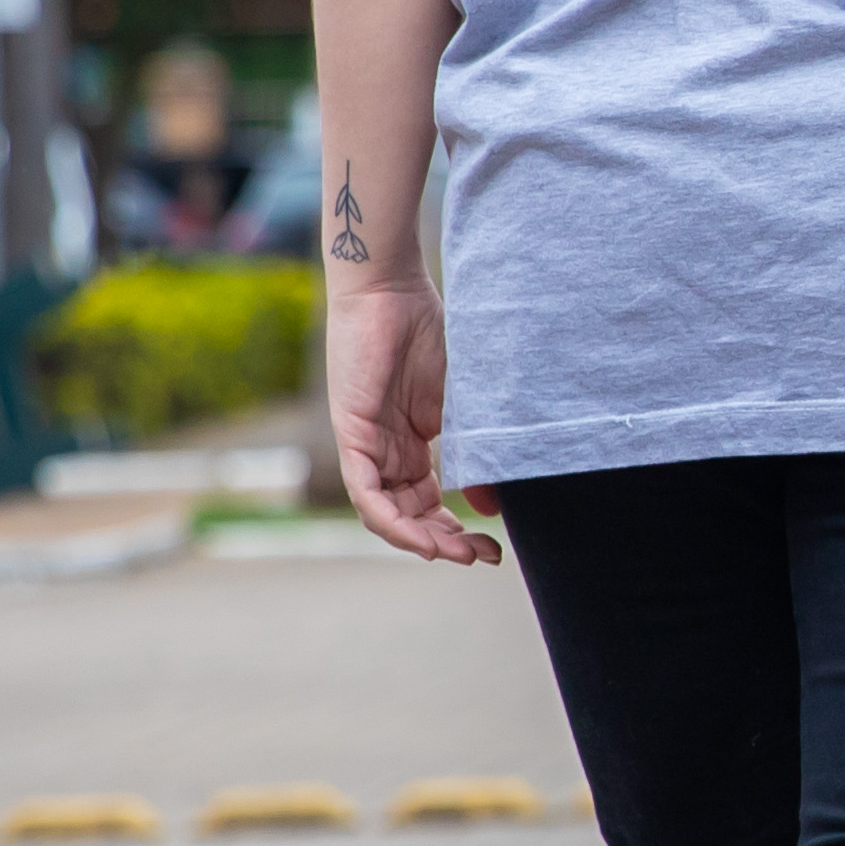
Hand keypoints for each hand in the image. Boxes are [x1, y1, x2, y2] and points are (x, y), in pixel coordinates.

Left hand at [329, 277, 504, 563]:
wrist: (392, 288)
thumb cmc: (427, 330)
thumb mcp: (461, 403)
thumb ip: (474, 452)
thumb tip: (492, 507)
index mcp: (409, 444)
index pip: (427, 505)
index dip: (457, 531)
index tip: (492, 548)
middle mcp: (384, 451)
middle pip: (407, 515)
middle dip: (444, 542)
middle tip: (480, 558)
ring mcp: (365, 444)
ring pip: (383, 512)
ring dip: (418, 538)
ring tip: (454, 553)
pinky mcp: (351, 432)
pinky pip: (364, 490)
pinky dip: (389, 519)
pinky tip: (419, 537)